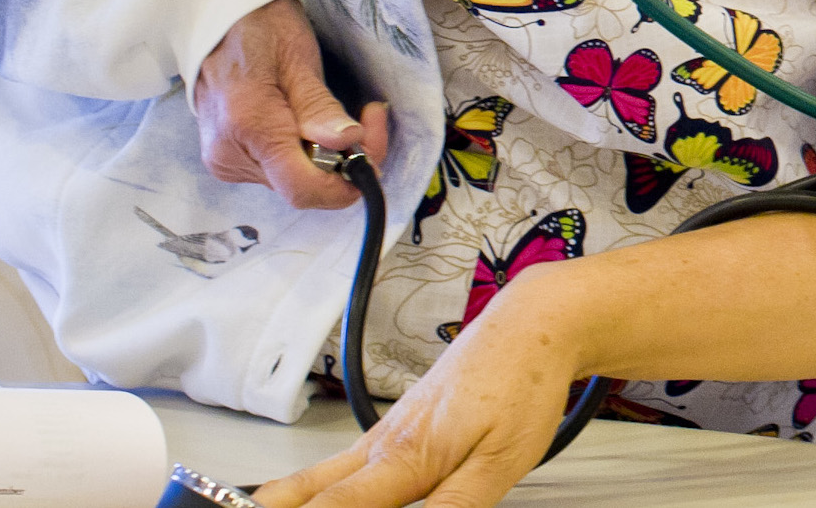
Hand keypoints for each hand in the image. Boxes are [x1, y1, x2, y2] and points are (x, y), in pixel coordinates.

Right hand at [192, 0, 388, 210]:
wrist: (214, 18)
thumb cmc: (259, 26)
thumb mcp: (298, 57)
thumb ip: (318, 106)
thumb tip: (347, 143)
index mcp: (246, 126)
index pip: (302, 188)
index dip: (347, 180)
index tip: (371, 145)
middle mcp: (229, 155)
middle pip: (302, 187)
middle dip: (344, 161)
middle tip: (368, 117)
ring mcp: (225, 161)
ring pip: (292, 181)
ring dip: (326, 158)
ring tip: (336, 114)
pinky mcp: (228, 159)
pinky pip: (278, 170)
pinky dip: (303, 154)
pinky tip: (309, 123)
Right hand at [253, 267, 583, 507]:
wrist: (533, 325)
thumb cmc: (523, 384)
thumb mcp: (501, 462)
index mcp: (403, 456)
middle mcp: (381, 444)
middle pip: (303, 490)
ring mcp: (383, 434)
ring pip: (315, 475)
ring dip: (282, 499)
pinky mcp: (393, 429)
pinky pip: (339, 464)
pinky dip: (312, 487)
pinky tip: (306, 500)